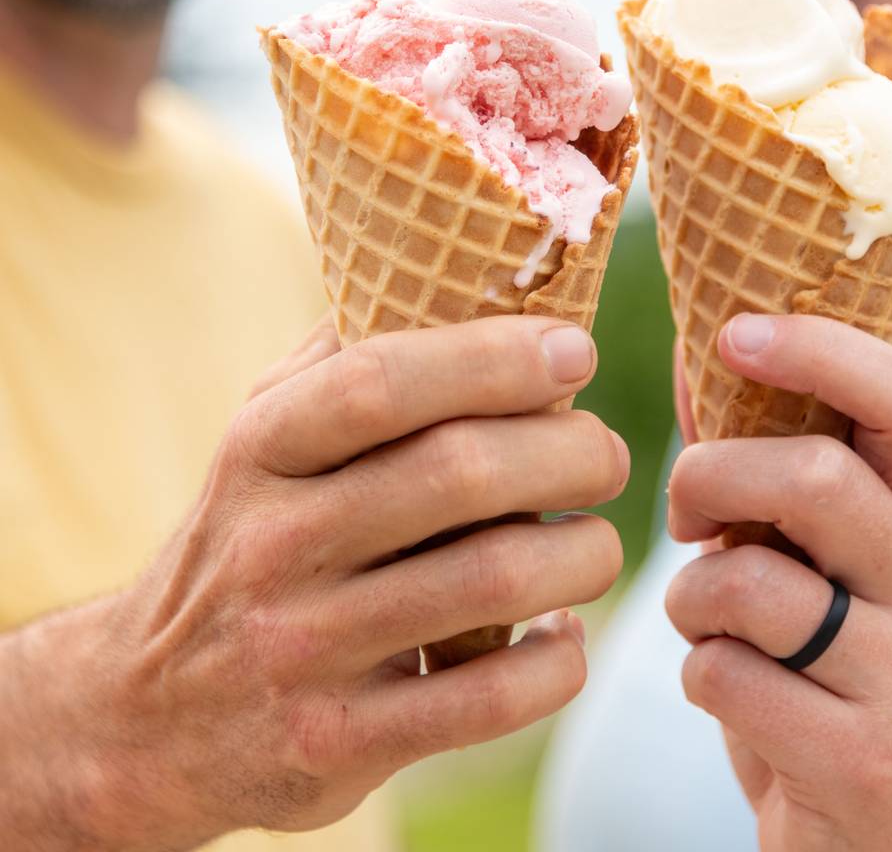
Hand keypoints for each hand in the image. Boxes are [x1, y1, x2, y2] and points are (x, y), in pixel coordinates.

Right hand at [49, 315, 624, 848]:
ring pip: (495, 580)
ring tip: (593, 542)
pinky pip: (493, 698)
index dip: (495, 356)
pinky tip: (563, 634)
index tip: (574, 350)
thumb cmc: (245, 540)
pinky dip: (560, 660)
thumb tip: (469, 286)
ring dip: (584, 553)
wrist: (149, 714)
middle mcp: (274, 545)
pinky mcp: (339, 744)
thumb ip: (344, 361)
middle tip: (602, 453)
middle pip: (461, 473)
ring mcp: (304, 650)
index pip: (383, 380)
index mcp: (260, 450)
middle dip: (571, 450)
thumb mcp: (261, 438)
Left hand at [665, 314, 891, 851]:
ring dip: (691, 597)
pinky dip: (697, 674)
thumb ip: (761, 470)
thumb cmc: (817, 674)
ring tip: (708, 624)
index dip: (820, 349)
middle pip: (819, 477)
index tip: (732, 334)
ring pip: (753, 580)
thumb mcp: (804, 564)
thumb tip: (698, 358)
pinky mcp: (870, 760)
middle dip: (711, 478)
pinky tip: (729, 696)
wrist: (872, 843)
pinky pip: (727, 674)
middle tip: (684, 515)